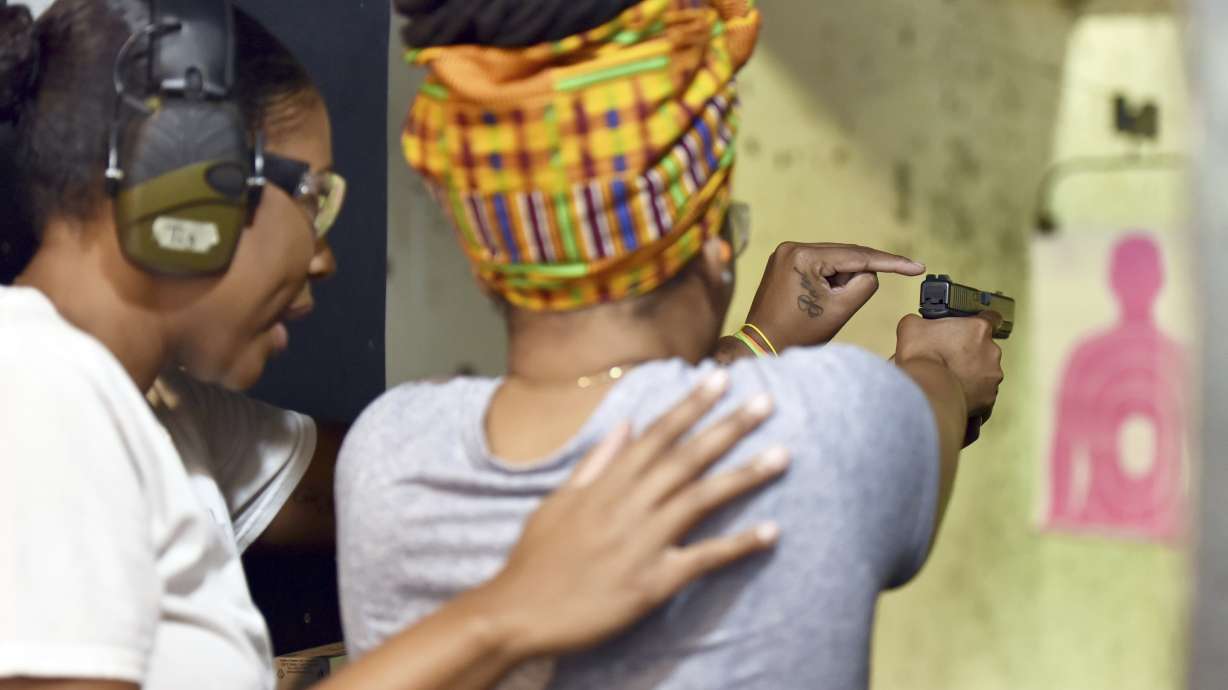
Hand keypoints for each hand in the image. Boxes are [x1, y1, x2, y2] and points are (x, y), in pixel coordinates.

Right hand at [475, 372, 786, 657]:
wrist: (518, 613)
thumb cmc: (536, 558)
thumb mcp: (558, 501)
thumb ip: (595, 463)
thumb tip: (625, 425)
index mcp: (606, 484)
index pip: (657, 435)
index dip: (691, 405)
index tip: (720, 378)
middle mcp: (628, 506)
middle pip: (687, 458)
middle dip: (728, 427)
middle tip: (766, 402)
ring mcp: (643, 543)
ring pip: (701, 499)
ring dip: (744, 475)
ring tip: (782, 454)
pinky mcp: (653, 582)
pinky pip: (703, 558)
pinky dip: (738, 545)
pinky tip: (771, 531)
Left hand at [742, 242, 924, 351]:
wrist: (762, 346)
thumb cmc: (799, 334)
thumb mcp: (840, 310)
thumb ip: (865, 284)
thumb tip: (870, 271)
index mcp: (802, 256)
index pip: (858, 256)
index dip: (891, 263)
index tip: (918, 267)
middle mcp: (791, 247)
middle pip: (844, 257)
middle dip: (853, 280)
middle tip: (839, 307)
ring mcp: (784, 253)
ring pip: (833, 262)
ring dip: (839, 282)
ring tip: (821, 308)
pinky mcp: (783, 262)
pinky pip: (819, 266)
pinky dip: (828, 281)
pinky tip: (818, 301)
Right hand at [894, 313, 1004, 418]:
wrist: (925, 391)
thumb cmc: (923, 359)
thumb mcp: (912, 327)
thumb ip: (922, 322)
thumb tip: (918, 326)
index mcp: (978, 329)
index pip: (992, 318)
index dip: (977, 325)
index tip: (969, 330)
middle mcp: (991, 351)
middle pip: (985, 348)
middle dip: (970, 353)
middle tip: (949, 357)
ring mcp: (991, 376)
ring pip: (985, 372)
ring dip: (972, 374)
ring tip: (950, 377)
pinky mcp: (988, 398)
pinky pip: (982, 394)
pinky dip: (971, 393)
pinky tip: (954, 391)